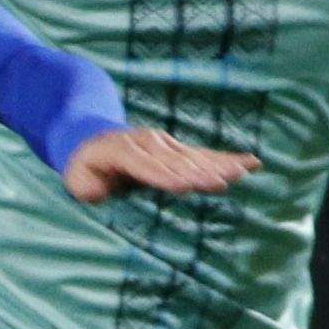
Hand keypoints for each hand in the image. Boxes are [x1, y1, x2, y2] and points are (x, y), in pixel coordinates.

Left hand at [60, 124, 252, 204]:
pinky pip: (203, 155)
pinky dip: (226, 159)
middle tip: (225, 181)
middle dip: (200, 173)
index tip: (186, 186)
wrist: (90, 136)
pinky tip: (251, 162)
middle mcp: (147, 144)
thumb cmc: (84, 169)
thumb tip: (100, 192)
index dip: (166, 177)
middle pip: (177, 162)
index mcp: (121, 152)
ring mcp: (164, 144)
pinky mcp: (176, 149)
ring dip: (219, 165)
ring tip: (245, 171)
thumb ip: (88, 188)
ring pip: (195, 157)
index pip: (146, 167)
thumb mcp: (76, 181)